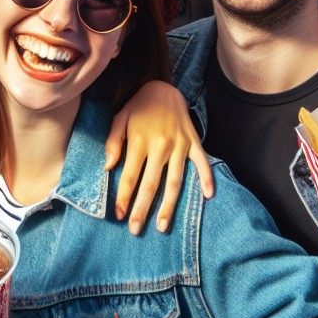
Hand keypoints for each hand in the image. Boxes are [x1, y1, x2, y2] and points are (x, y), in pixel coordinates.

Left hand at [106, 80, 214, 234]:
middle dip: (142, 209)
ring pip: (174, 180)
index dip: (123, 197)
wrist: (163, 87)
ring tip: (162, 226)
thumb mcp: (119, 117)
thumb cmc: (138, 106)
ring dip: (169, 205)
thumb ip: (113, 141)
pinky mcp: (193, 142)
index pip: (129, 175)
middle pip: (151, 184)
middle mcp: (160, 144)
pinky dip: (207, 178)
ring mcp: (179, 144)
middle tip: (136, 230)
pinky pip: (202, 162)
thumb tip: (109, 167)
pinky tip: (208, 196)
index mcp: (139, 139)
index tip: (119, 215)